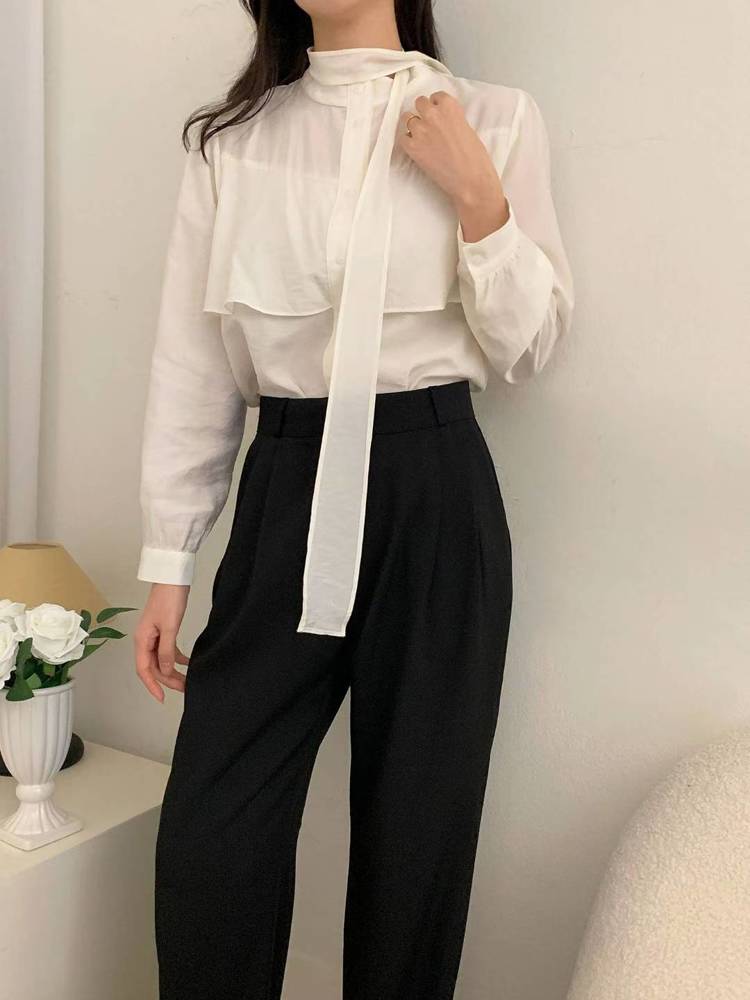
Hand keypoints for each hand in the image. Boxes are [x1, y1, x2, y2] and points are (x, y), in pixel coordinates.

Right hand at [134, 583, 190, 701]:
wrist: (172, 577)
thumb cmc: (169, 598)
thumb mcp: (170, 627)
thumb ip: (166, 651)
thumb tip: (165, 670)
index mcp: (142, 640)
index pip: (144, 670)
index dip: (152, 685)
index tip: (162, 698)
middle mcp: (145, 639)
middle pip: (154, 667)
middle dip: (168, 680)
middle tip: (184, 689)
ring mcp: (154, 635)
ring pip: (161, 659)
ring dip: (173, 671)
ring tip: (187, 680)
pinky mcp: (163, 629)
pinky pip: (167, 650)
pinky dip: (176, 657)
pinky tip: (188, 662)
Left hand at [396, 91, 509, 242]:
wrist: (470, 180)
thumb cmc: (475, 158)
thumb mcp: (467, 128)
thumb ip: (452, 119)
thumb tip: (443, 121)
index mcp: (450, 106)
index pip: (436, 96)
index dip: (436, 106)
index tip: (438, 114)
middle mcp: (433, 114)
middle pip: (419, 103)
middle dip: (423, 112)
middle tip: (429, 125)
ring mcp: (421, 130)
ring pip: (407, 118)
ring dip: (413, 126)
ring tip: (422, 138)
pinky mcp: (412, 147)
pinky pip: (403, 138)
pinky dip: (408, 142)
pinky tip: (418, 149)